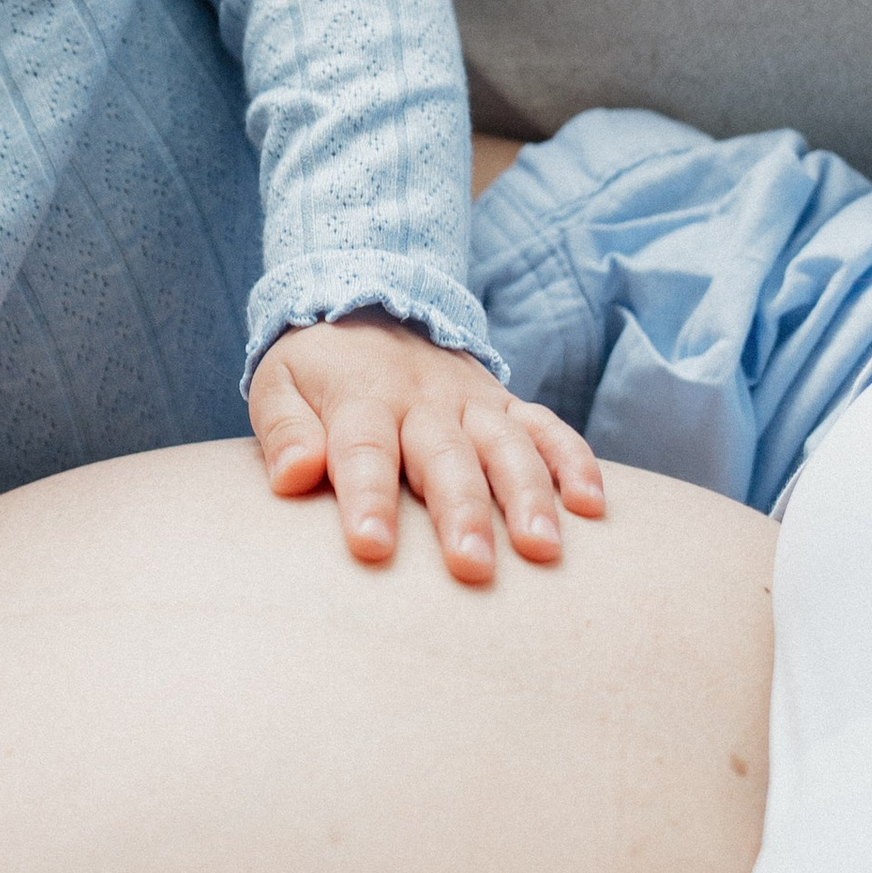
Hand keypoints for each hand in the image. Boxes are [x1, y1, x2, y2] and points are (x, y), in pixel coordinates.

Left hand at [249, 312, 603, 584]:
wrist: (367, 303)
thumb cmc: (316, 371)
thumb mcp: (278, 387)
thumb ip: (285, 432)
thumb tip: (292, 476)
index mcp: (361, 397)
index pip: (365, 449)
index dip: (367, 498)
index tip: (371, 547)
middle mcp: (424, 399)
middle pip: (446, 458)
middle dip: (463, 513)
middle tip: (473, 569)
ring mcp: (472, 400)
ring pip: (507, 445)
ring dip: (529, 495)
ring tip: (544, 549)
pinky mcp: (506, 403)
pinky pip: (549, 428)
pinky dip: (575, 462)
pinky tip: (594, 506)